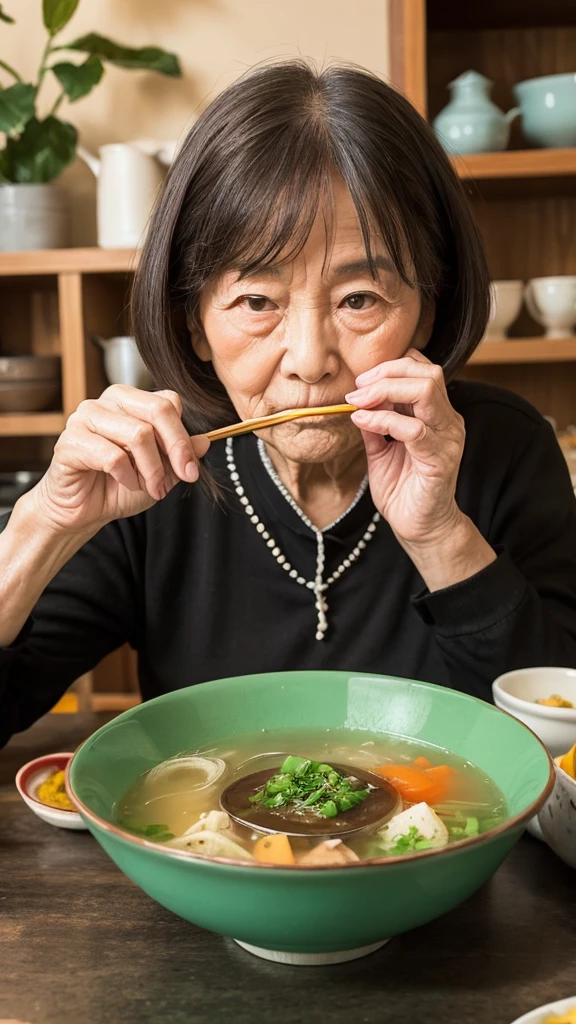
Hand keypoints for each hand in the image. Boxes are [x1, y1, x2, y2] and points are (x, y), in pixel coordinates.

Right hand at [28, 386, 208, 535]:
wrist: (84, 511)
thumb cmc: (119, 486)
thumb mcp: (161, 472)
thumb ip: (181, 455)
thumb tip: (206, 441)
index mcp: (130, 400)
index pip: (168, 402)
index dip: (183, 436)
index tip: (190, 468)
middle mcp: (106, 402)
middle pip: (157, 410)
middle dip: (176, 448)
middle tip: (182, 476)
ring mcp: (84, 418)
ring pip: (137, 434)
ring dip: (151, 469)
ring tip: (151, 488)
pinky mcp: (69, 442)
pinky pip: (111, 456)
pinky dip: (126, 476)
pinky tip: (125, 484)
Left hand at [346, 350, 495, 589]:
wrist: (418, 526)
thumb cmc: (403, 488)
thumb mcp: (381, 449)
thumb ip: (374, 423)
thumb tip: (356, 400)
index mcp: (436, 413)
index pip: (423, 368)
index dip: (390, 366)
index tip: (361, 382)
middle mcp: (448, 421)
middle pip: (427, 372)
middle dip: (387, 373)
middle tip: (358, 388)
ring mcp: (447, 438)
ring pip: (425, 391)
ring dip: (385, 390)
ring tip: (359, 402)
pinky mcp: (440, 459)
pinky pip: (413, 429)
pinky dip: (382, 420)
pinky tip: (362, 422)